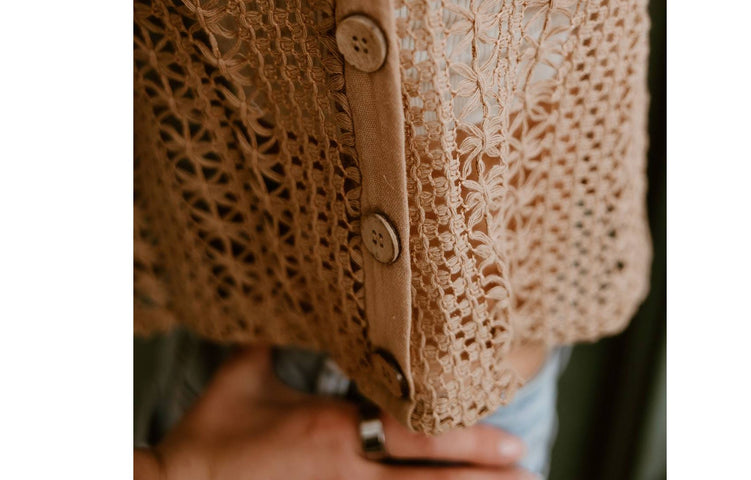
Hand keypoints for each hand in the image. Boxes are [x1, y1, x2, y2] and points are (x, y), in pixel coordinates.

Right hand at [135, 344, 539, 479]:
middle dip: (480, 475)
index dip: (465, 437)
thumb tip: (292, 300)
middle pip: (427, 477)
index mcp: (332, 426)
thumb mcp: (244, 372)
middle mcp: (346, 470)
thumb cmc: (210, 432)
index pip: (412, 430)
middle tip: (529, 473)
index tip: (510, 438)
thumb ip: (277, 337)